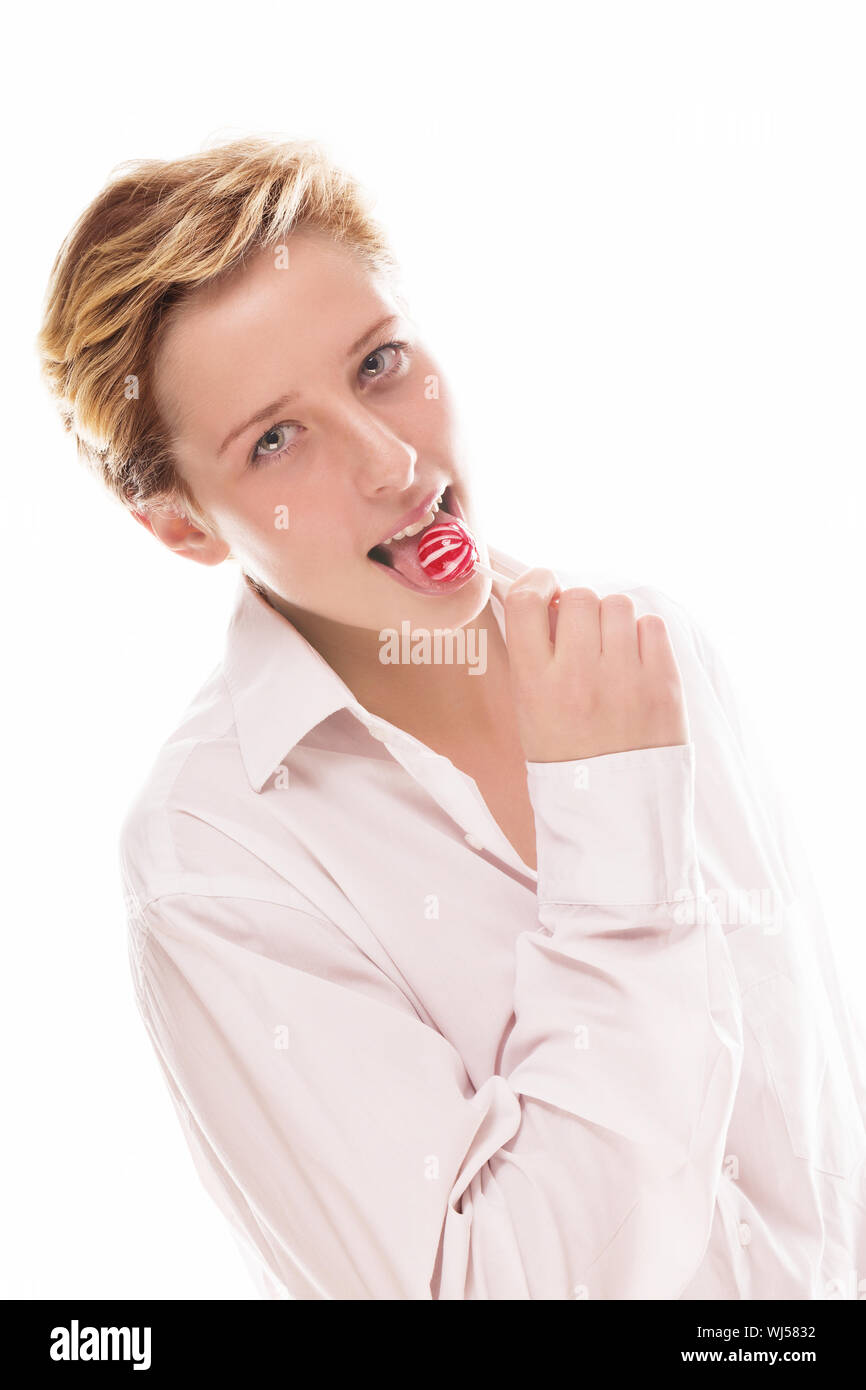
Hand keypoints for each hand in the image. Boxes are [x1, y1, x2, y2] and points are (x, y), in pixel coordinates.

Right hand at [503, 570, 688, 761]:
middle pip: (579, 597)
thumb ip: (533, 656)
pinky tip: (635, 659)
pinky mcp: (664, 683)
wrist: (613, 811)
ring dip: (612, 619)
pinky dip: (642, 634)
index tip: (544, 588)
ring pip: (618, 605)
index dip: (535, 583)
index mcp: (536, 685)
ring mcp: (625, 677)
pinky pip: (652, 625)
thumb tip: (547, 601)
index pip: (526, 602)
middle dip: (579, 608)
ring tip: (611, 648)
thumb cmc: (567, 759)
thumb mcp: (529, 711)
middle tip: (583, 633)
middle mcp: (579, 676)